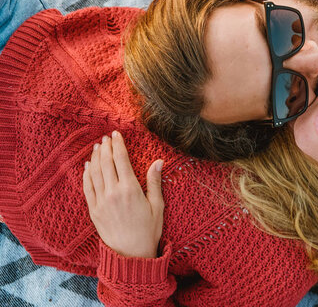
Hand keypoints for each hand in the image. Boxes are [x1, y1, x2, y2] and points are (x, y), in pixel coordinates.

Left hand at [83, 131, 163, 258]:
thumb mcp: (157, 205)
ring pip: (94, 172)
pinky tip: (88, 166)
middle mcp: (113, 192)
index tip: (116, 134)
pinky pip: (87, 187)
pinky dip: (86, 174)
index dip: (118, 144)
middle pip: (106, 162)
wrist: (131, 254)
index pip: (121, 159)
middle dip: (105, 147)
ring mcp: (101, 201)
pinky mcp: (93, 210)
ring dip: (95, 157)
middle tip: (106, 137)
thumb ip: (154, 181)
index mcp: (130, 189)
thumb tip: (159, 161)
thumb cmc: (148, 230)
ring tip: (97, 147)